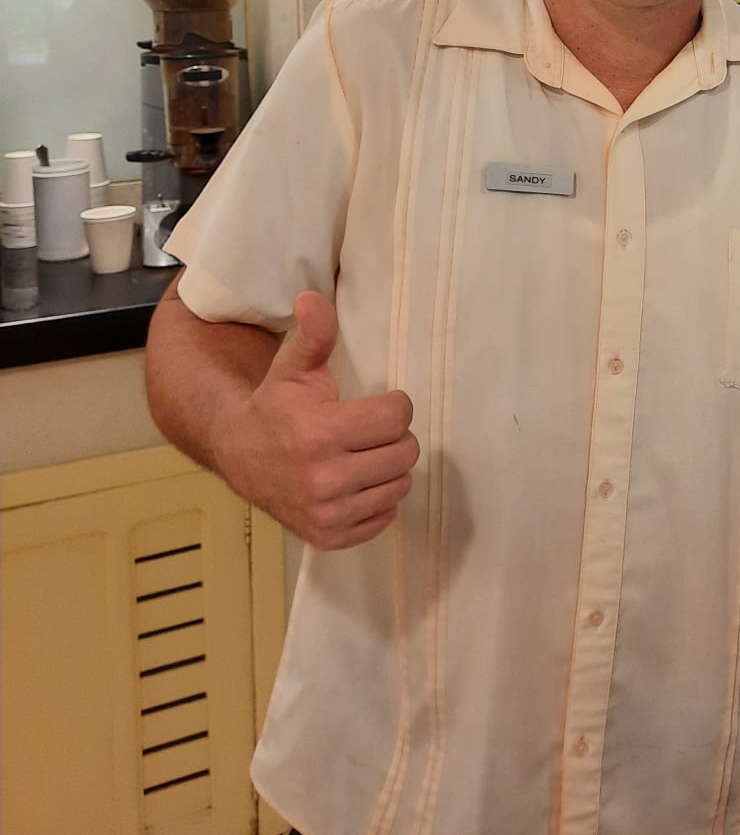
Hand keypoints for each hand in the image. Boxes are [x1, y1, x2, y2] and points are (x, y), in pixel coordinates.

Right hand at [220, 290, 419, 549]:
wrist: (239, 453)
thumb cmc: (276, 405)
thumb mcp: (294, 366)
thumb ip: (314, 333)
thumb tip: (312, 297)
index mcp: (322, 433)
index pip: (397, 418)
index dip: (394, 406)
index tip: (379, 403)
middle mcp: (327, 479)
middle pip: (405, 453)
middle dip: (394, 436)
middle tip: (371, 430)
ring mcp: (328, 513)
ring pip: (399, 485)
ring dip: (389, 467)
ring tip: (364, 454)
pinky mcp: (330, 537)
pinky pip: (384, 517)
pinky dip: (377, 500)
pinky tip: (357, 483)